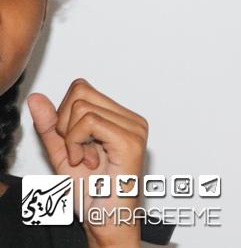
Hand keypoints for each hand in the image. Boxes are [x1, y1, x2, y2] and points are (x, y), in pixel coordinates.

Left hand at [28, 80, 146, 247]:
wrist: (106, 220)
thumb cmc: (91, 194)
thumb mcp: (62, 153)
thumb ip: (50, 125)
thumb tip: (37, 99)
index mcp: (120, 118)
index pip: (81, 89)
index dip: (65, 116)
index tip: (75, 144)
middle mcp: (131, 119)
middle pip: (80, 93)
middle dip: (66, 126)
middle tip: (80, 153)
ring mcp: (134, 127)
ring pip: (82, 107)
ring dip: (72, 138)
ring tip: (86, 160)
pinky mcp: (130, 140)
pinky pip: (89, 122)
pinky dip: (77, 143)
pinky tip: (87, 162)